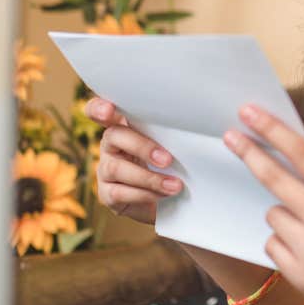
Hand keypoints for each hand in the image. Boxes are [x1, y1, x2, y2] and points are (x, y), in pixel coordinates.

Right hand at [85, 97, 183, 224]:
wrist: (174, 197)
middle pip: (113, 136)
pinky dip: (144, 194)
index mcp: (124, 123)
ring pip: (117, 168)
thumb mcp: (175, 141)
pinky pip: (120, 192)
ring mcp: (105, 168)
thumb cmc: (176, 160)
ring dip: (148, 177)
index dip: (99, 107)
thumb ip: (174, 129)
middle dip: (142, 147)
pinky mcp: (107, 193)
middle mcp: (110, 143)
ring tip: (175, 185)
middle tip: (167, 159)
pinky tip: (163, 195)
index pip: (99, 109)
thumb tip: (204, 124)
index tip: (110, 109)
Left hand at [223, 105, 303, 304]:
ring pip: (273, 214)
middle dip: (249, 153)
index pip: (303, 154)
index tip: (249, 113)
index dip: (273, 130)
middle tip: (230, 137)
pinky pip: (272, 244)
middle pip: (275, 178)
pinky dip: (285, 243)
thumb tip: (293, 153)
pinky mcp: (301, 276)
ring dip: (285, 215)